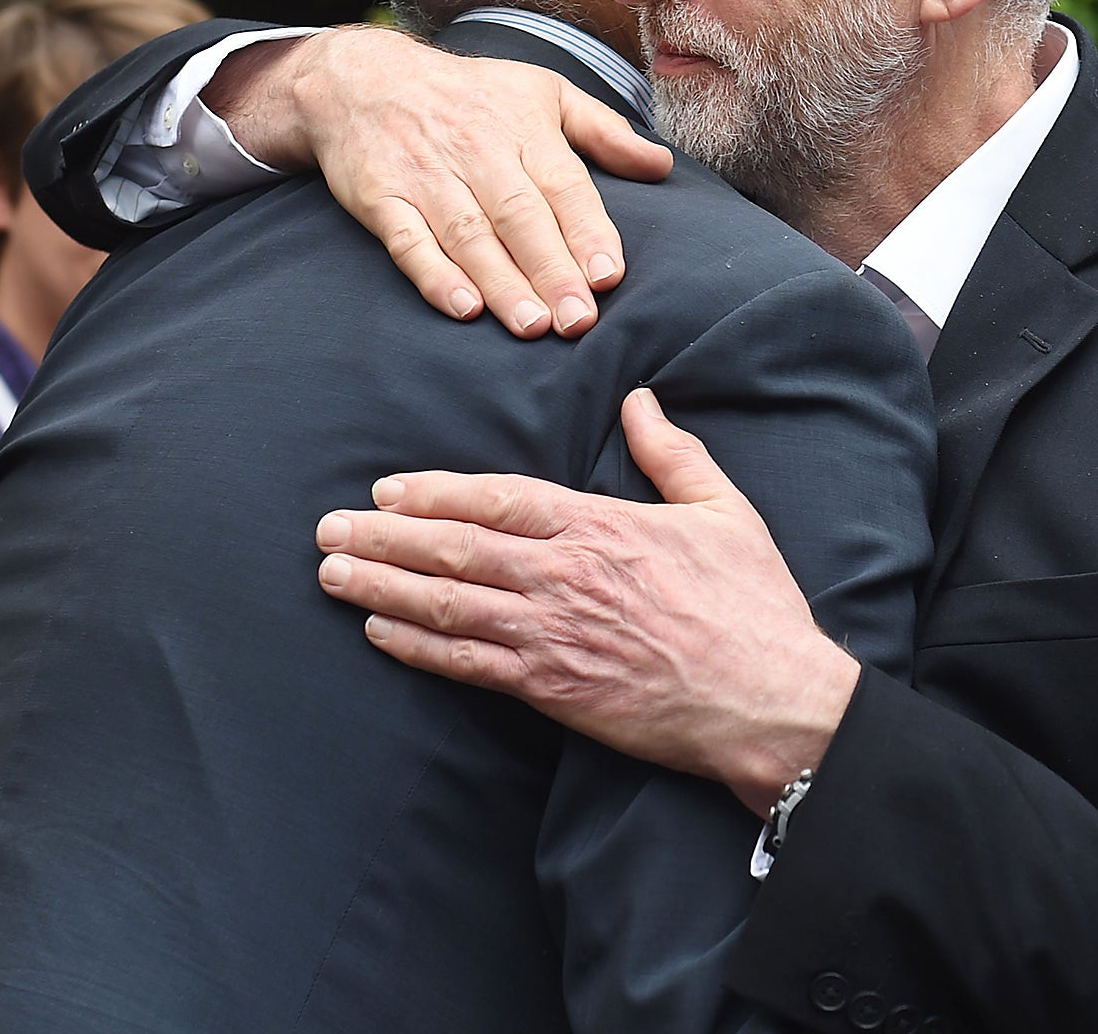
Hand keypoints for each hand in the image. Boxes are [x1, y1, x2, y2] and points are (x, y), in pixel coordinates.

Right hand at [209, 26, 672, 337]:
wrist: (361, 78)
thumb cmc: (468, 93)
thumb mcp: (542, 91)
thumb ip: (604, 131)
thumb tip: (662, 165)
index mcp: (523, 129)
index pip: (562, 185)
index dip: (586, 231)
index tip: (609, 275)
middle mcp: (477, 152)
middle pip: (519, 217)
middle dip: (551, 270)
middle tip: (578, 320)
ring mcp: (426, 177)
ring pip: (469, 235)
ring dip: (501, 283)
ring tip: (533, 326)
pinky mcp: (380, 198)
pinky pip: (408, 240)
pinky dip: (434, 275)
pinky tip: (462, 308)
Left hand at [314, 388, 859, 811]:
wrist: (767, 699)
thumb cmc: (751, 604)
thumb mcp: (722, 510)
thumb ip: (671, 453)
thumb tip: (639, 398)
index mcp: (599, 526)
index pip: (497, 498)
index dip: (435, 491)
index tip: (387, 487)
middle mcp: (564, 575)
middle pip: (454, 548)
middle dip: (384, 536)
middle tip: (330, 527)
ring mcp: (553, 635)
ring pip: (448, 605)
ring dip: (382, 586)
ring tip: (333, 572)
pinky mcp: (553, 689)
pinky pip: (468, 665)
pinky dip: (417, 648)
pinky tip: (378, 632)